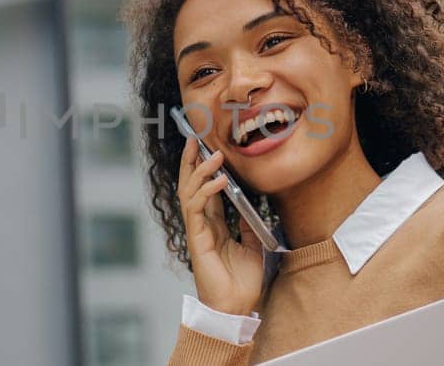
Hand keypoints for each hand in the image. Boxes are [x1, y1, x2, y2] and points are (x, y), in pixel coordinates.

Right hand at [178, 138, 266, 316]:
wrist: (238, 307)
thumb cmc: (243, 282)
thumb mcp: (253, 245)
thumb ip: (247, 225)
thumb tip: (251, 207)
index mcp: (214, 225)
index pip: (204, 189)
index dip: (203, 167)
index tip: (206, 146)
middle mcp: (202, 225)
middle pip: (190, 186)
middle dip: (191, 161)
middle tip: (194, 137)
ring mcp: (197, 231)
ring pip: (190, 193)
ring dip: (200, 171)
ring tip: (213, 154)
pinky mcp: (197, 240)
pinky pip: (197, 209)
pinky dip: (206, 191)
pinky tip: (218, 180)